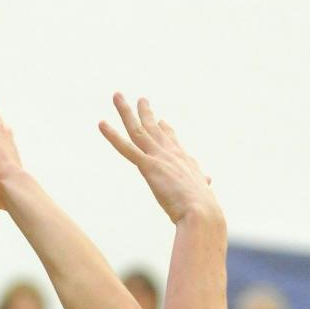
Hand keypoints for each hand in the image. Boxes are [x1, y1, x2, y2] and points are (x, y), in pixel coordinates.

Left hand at [99, 94, 222, 227]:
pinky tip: (101, 124)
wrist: (201, 212)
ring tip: (117, 95)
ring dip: (126, 111)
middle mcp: (171, 153)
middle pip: (154, 129)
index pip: (172, 141)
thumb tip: (207, 178)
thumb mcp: (203, 190)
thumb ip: (202, 182)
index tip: (161, 120)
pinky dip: (112, 135)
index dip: (165, 130)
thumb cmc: (204, 208)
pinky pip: (126, 147)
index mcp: (183, 160)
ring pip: (138, 130)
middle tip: (141, 99)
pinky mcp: (149, 166)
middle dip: (146, 112)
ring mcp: (159, 157)